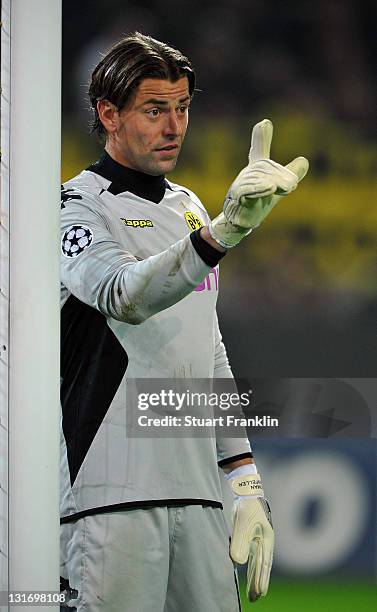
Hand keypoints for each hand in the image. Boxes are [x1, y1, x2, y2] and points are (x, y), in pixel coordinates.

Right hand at [209, 119, 308, 247]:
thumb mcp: (276, 187)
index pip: (258, 151)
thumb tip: (304, 159)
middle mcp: (247, 175)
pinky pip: (247, 191)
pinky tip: (270, 187)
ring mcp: (240, 186)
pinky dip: (259, 188)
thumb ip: (289, 174)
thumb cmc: (256, 201)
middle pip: (264, 168)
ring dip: (274, 182)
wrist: (240, 221)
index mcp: (256, 170)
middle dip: (280, 174)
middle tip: (293, 185)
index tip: (264, 123)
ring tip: (288, 188)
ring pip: (258, 179)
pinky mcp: (237, 199)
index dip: (261, 138)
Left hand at [226, 467, 273, 601]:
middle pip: (262, 566)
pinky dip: (250, 565)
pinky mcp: (251, 534)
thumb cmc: (247, 506)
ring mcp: (258, 538)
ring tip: (253, 591)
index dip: (262, 579)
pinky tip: (246, 571)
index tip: (260, 594)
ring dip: (255, 576)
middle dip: (259, 582)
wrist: (246, 490)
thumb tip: (237, 563)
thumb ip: (239, 542)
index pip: (263, 564)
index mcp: (266, 540)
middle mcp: (264, 541)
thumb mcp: (242, 523)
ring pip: (257, 562)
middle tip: (256, 598)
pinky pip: (251, 554)